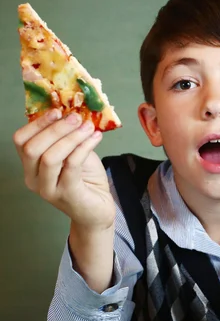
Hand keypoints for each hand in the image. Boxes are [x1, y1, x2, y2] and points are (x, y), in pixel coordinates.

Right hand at [13, 109, 115, 230]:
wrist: (97, 210)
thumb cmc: (84, 180)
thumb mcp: (72, 153)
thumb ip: (66, 137)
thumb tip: (70, 110)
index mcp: (30, 166)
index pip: (20, 140)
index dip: (37, 123)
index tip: (57, 111)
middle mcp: (33, 179)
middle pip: (32, 148)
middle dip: (55, 128)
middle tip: (76, 117)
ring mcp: (48, 189)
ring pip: (50, 157)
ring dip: (71, 137)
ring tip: (89, 127)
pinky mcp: (67, 194)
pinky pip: (72, 165)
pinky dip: (84, 147)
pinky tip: (96, 138)